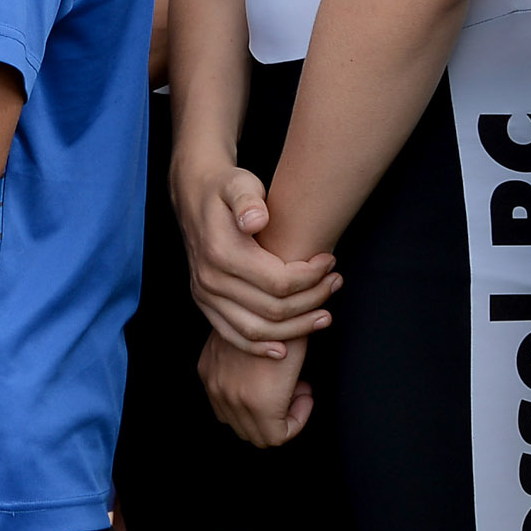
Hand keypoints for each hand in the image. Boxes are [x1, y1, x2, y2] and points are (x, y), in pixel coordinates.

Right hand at [171, 155, 338, 354]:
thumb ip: (248, 199)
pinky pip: (234, 337)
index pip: (278, 282)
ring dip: (296, 328)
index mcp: (221, 253)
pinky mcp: (205, 305)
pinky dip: (260, 347)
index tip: (330, 262)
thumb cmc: (225, 189)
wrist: (194, 197)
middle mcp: (210, 280)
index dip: (311, 277)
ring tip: (325, 315)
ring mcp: (205, 296)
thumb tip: (256, 220)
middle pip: (273, 310)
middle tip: (335, 283)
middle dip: (312, 300)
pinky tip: (286, 347)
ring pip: (257, 331)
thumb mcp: (238, 182)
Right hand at [200, 333, 314, 446]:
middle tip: (292, 391)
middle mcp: (231, 399)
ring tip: (273, 385)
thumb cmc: (290, 327)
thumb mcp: (300, 364)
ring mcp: (214, 385)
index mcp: (260, 403)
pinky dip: (236, 399)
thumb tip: (301, 397)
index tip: (304, 396)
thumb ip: (294, 394)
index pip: (276, 439)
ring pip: (234, 422)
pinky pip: (219, 403)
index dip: (297, 421)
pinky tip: (253, 376)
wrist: (260, 296)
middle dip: (277, 418)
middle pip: (255, 436)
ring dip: (256, 411)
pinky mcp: (205, 370)